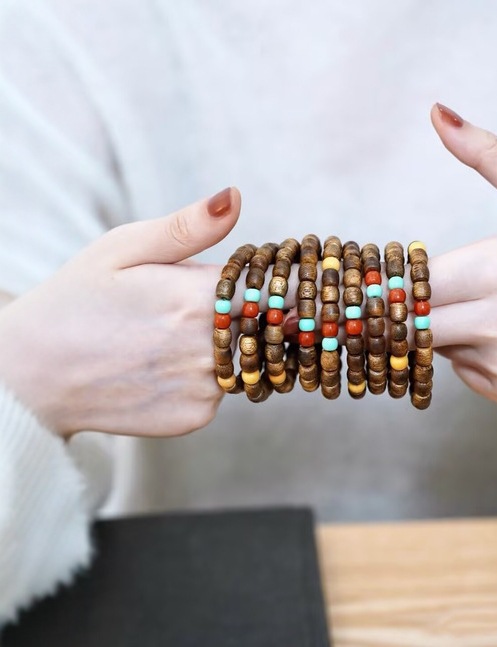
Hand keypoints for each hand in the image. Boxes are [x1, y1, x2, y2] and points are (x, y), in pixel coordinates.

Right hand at [0, 188, 240, 437]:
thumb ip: (188, 226)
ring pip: (244, 355)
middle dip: (244, 310)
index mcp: (197, 298)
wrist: (33, 375)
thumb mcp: (123, 247)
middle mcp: (209, 348)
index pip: (267, 285)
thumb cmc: (78, 300)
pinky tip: (163, 366)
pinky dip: (204, 374)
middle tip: (191, 308)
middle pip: (261, 322)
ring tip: (169, 336)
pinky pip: (221, 389)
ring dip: (226, 344)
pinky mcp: (196, 417)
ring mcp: (204, 388)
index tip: (251, 278)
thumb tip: (234, 197)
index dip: (262, 279)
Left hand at [429, 104, 496, 410]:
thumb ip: (487, 153)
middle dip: (411, 307)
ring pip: (435, 347)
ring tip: (490, 308)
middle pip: (410, 321)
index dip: (400, 277)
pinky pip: (465, 374)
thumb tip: (437, 113)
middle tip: (431, 293)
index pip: (410, 282)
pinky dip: (472, 355)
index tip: (405, 271)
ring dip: (444, 329)